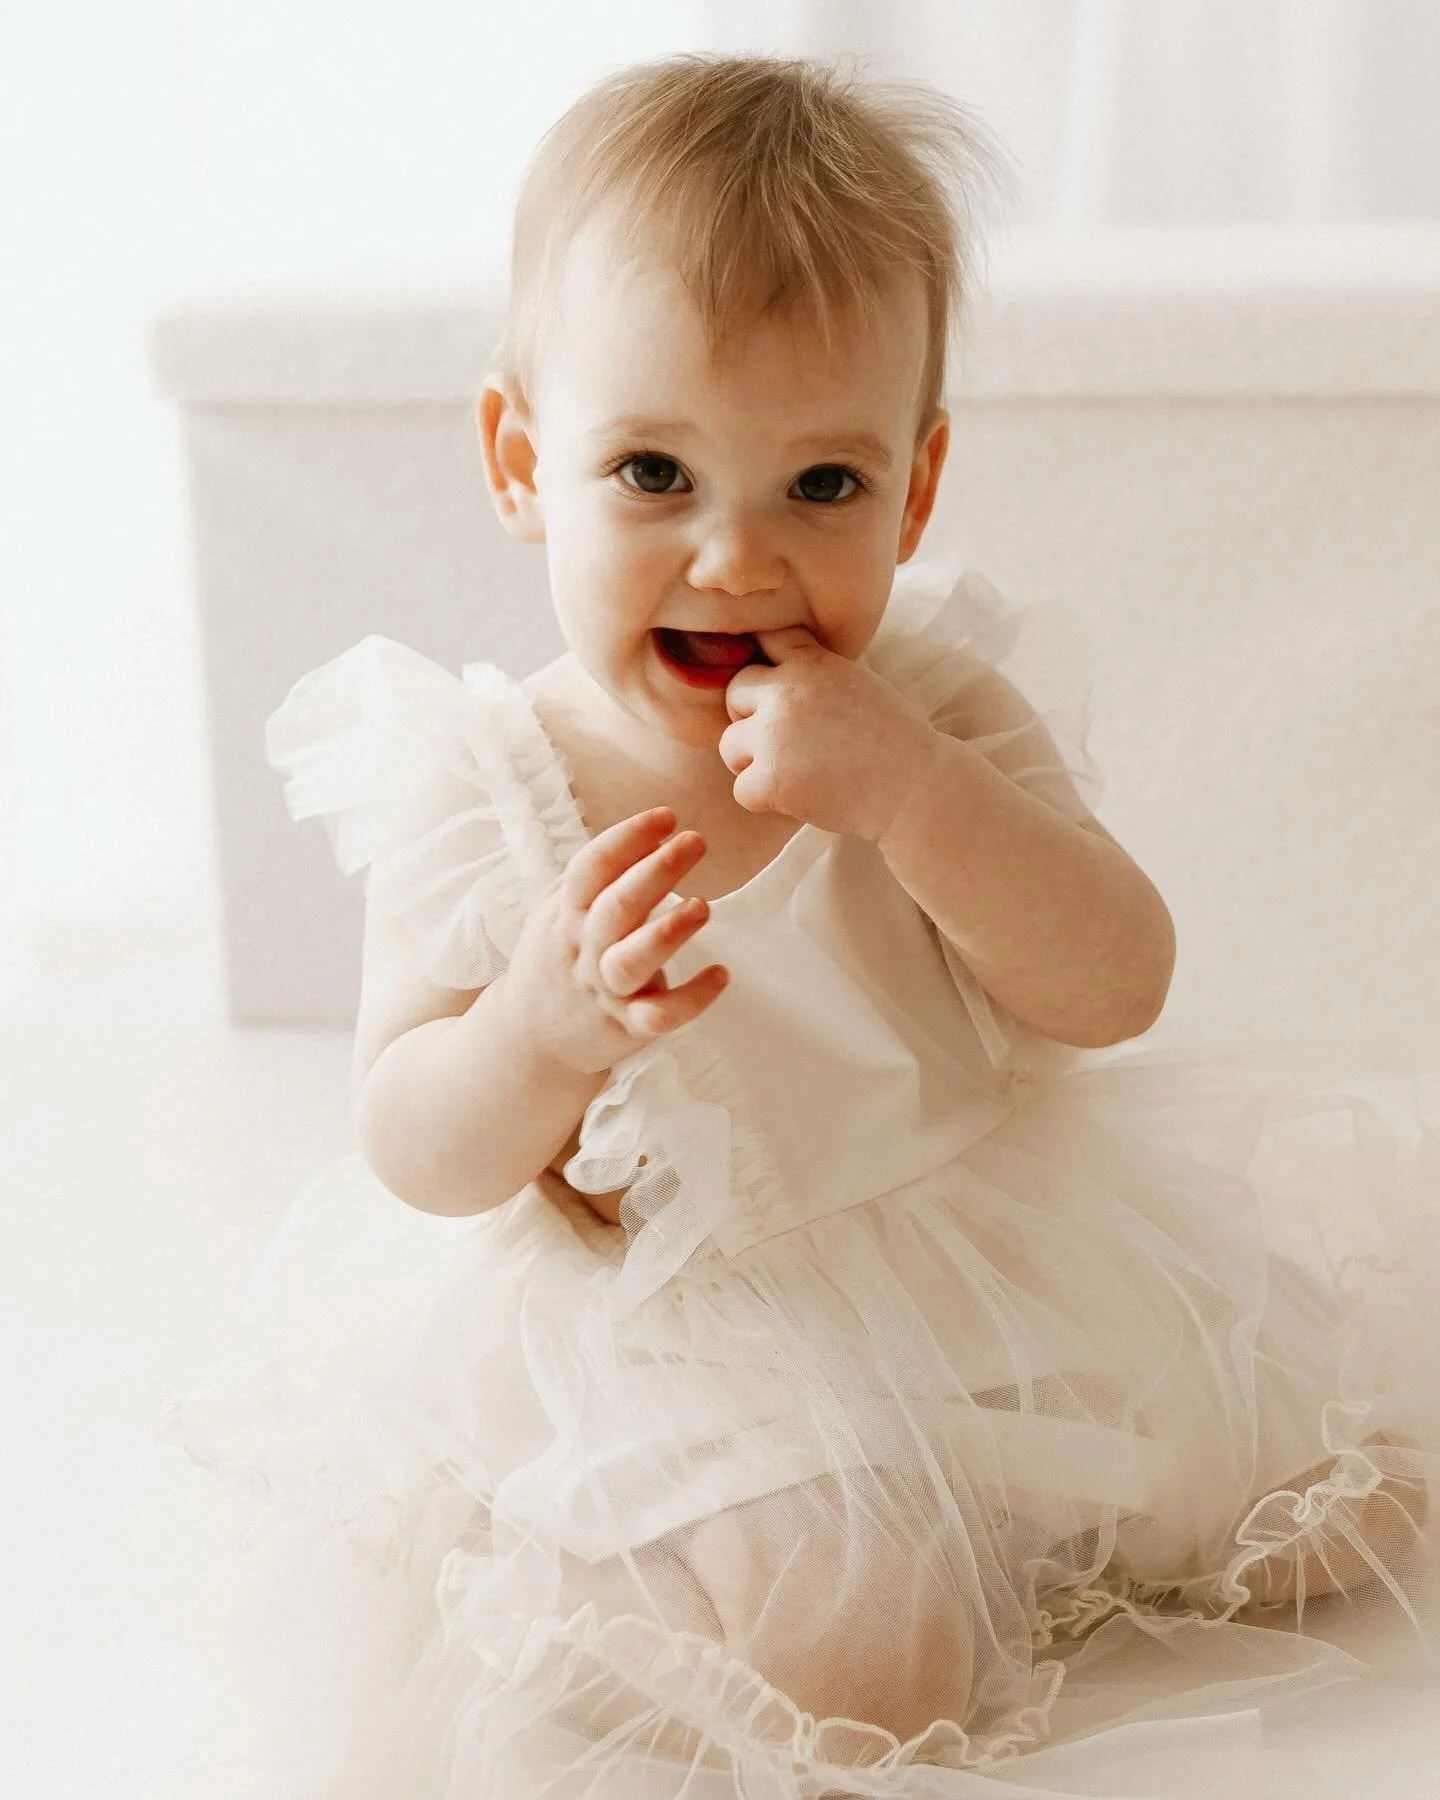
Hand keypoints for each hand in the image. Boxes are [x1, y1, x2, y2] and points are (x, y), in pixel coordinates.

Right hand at [500, 808, 727, 1074]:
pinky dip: (691, 998)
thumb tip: (640, 834)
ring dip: (668, 933)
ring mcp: (604, 991)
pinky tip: (721, 974)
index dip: (628, 838)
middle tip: (696, 841)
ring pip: (631, 962)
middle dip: (656, 871)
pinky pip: (659, 1016)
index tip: (667, 816)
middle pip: (617, 907)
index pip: (591, 868)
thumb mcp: (555, 915)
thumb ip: (589, 879)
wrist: (528, 1041)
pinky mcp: (626, 1027)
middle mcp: (584, 950)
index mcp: (566, 914)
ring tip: (703, 906)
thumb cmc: (556, 963)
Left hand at [718, 628, 940, 840]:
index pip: (766, 640)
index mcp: (811, 663)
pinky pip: (742, 789)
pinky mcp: (771, 779)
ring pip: (729, 745)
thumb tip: (773, 673)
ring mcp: (775, 736)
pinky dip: (765, 800)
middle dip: (751, 717)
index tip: (774, 686)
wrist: (915, 787)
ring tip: (793, 771)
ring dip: (752, 762)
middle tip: (784, 742)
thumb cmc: (893, 740)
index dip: (765, 664)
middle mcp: (787, 692)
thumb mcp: (856, 683)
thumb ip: (813, 675)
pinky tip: (799, 797)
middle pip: (735, 692)